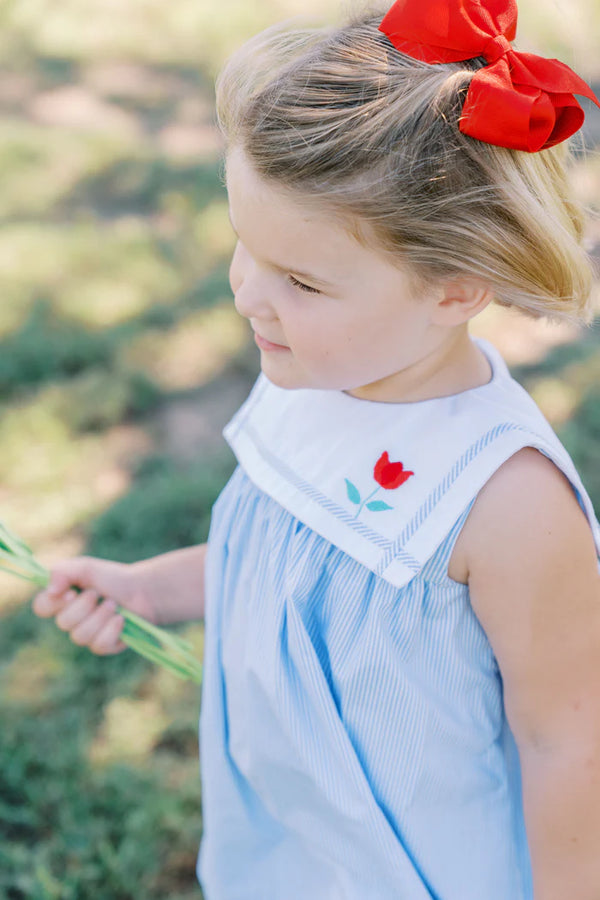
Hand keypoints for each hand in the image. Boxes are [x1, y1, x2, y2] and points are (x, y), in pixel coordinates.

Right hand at [32, 556, 156, 655]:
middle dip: (85, 606)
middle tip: (98, 594)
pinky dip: (111, 629)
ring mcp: (87, 634)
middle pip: (63, 623)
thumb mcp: (87, 567)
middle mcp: (71, 619)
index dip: (53, 603)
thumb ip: (63, 571)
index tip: (71, 592)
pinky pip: (98, 645)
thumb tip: (50, 590)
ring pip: (80, 636)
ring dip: (100, 616)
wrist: (143, 590)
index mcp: (62, 600)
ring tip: (114, 604)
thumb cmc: (112, 578)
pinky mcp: (103, 645)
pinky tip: (121, 619)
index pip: (41, 607)